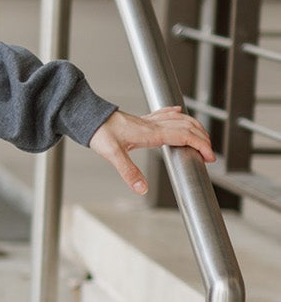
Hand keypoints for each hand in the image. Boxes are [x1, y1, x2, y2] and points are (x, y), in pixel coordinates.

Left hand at [87, 106, 214, 194]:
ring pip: (179, 119)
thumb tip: (141, 189)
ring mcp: (149, 121)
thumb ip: (129, 172)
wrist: (90, 117)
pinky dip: (177, 114)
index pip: (184, 136)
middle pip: (187, 126)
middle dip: (203, 139)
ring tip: (202, 138)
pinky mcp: (142, 120)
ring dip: (194, 126)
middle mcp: (153, 125)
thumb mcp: (113, 155)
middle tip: (210, 154)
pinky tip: (178, 112)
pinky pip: (165, 113)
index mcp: (151, 133)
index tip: (209, 157)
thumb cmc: (100, 133)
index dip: (200, 145)